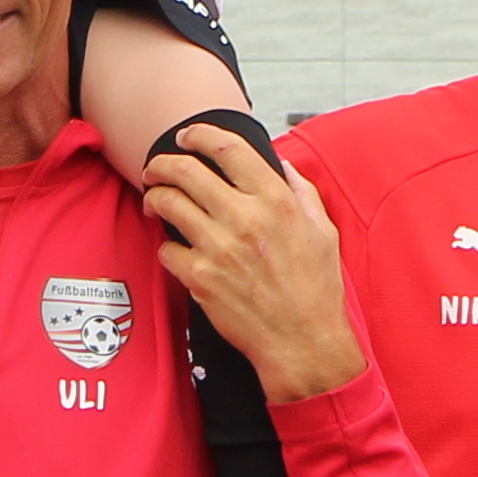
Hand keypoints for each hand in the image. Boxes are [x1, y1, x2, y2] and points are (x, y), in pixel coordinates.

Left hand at [144, 125, 363, 402]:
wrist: (303, 341)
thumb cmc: (316, 289)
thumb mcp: (323, 230)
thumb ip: (301, 191)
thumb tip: (281, 165)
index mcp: (276, 201)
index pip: (228, 148)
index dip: (199, 135)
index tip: (187, 136)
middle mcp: (245, 218)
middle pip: (186, 170)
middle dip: (163, 163)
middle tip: (156, 168)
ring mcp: (219, 248)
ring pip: (167, 203)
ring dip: (154, 197)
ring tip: (154, 200)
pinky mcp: (201, 278)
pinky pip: (167, 249)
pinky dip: (166, 246)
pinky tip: (175, 249)